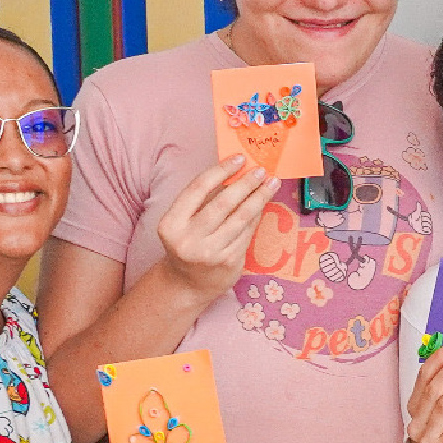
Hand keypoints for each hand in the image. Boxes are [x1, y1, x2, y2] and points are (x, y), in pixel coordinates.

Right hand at [150, 154, 277, 304]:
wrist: (187, 284)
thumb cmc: (187, 244)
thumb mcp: (183, 222)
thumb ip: (203, 199)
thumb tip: (235, 171)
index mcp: (171, 224)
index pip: (198, 188)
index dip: (221, 170)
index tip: (239, 158)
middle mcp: (189, 239)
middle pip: (223, 203)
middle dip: (245, 183)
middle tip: (260, 170)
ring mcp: (210, 253)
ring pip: (240, 218)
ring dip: (259, 197)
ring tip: (270, 183)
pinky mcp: (229, 262)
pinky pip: (247, 232)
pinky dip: (257, 215)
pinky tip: (263, 203)